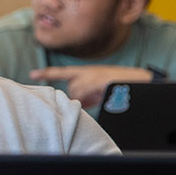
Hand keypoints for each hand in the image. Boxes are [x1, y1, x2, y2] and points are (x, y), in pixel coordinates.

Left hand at [29, 65, 153, 107]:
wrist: (143, 80)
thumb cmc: (122, 86)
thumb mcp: (102, 89)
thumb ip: (89, 94)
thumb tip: (80, 104)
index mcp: (88, 71)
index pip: (63, 72)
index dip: (47, 73)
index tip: (32, 74)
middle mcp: (89, 71)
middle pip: (70, 87)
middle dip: (77, 97)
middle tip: (91, 101)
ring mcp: (94, 75)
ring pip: (76, 90)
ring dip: (83, 99)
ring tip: (100, 98)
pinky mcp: (100, 80)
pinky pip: (84, 91)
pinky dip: (86, 98)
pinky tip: (97, 97)